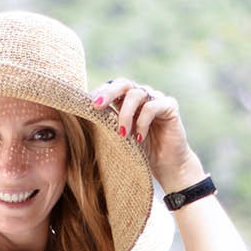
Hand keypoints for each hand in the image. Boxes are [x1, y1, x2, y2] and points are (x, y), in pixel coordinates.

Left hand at [90, 79, 205, 192]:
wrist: (166, 167)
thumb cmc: (140, 153)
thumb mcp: (118, 139)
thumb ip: (106, 125)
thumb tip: (81, 117)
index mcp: (127, 101)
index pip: (113, 87)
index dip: (100, 92)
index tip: (87, 105)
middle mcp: (142, 96)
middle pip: (124, 83)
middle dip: (108, 93)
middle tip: (97, 106)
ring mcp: (157, 99)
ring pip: (137, 94)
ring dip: (125, 114)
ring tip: (123, 134)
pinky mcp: (170, 106)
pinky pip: (152, 107)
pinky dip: (142, 122)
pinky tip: (140, 137)